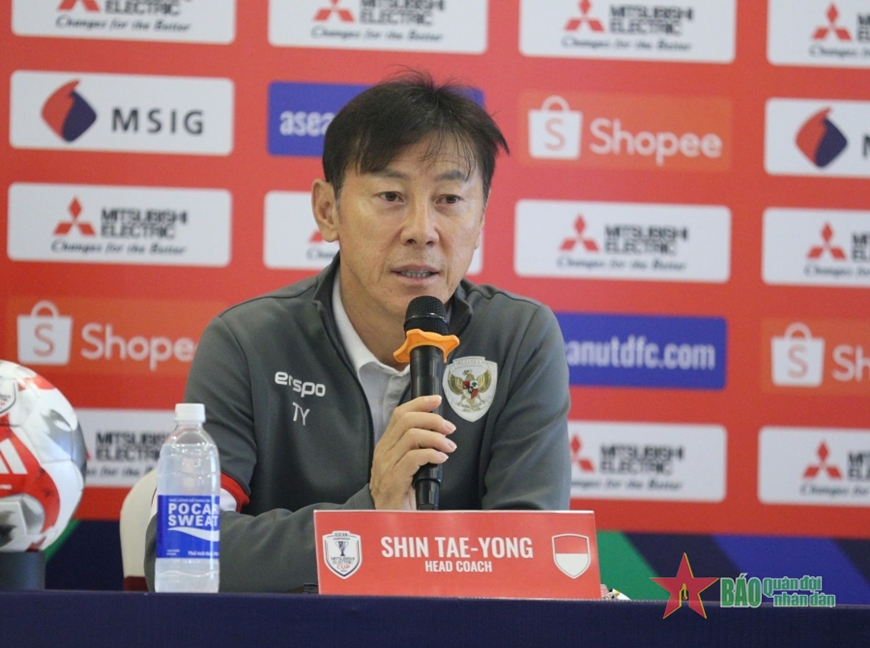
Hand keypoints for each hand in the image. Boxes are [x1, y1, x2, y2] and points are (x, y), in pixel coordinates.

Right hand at [370, 395, 456, 509]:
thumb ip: (416, 448)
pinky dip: (431, 454)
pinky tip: (441, 459)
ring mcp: (387, 466)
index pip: (399, 414)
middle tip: (449, 428)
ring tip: (449, 446)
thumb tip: (439, 432)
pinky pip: (414, 458)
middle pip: (406, 421)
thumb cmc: (401, 493)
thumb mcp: (406, 466)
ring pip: (412, 437)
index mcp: (386, 445)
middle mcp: (384, 451)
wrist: (387, 521)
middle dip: (432, 419)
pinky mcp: (394, 480)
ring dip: (436, 438)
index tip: (437, 400)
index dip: (419, 403)